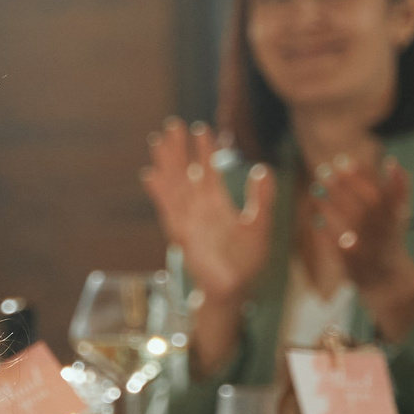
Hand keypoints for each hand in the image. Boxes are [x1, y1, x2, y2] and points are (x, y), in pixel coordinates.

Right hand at [140, 119, 272, 303]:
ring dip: (166, 164)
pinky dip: (159, 192)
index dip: (205, 150)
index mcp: (217, 205)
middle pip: (185, 173)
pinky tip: (151, 175)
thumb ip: (261, 198)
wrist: (232, 288)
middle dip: (179, 150)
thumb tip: (263, 169)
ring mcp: (187, 219)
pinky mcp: (181, 233)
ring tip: (158, 141)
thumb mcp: (260, 225)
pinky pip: (168, 208)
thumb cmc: (246, 261)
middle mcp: (199, 208)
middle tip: (172, 125)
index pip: (208, 171)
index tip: (200, 128)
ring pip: (174, 185)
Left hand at [311, 150, 413, 313]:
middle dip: (345, 188)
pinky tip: (315, 222)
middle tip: (324, 170)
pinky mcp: (358, 268)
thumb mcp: (397, 217)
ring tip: (314, 189)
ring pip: (354, 228)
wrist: (392, 283)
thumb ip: (397, 192)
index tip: (343, 160)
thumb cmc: (389, 241)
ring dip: (333, 208)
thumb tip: (392, 162)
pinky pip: (342, 252)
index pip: (381, 193)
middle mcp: (387, 235)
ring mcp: (373, 252)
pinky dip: (329, 237)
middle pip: (366, 208)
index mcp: (397, 219)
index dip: (363, 177)